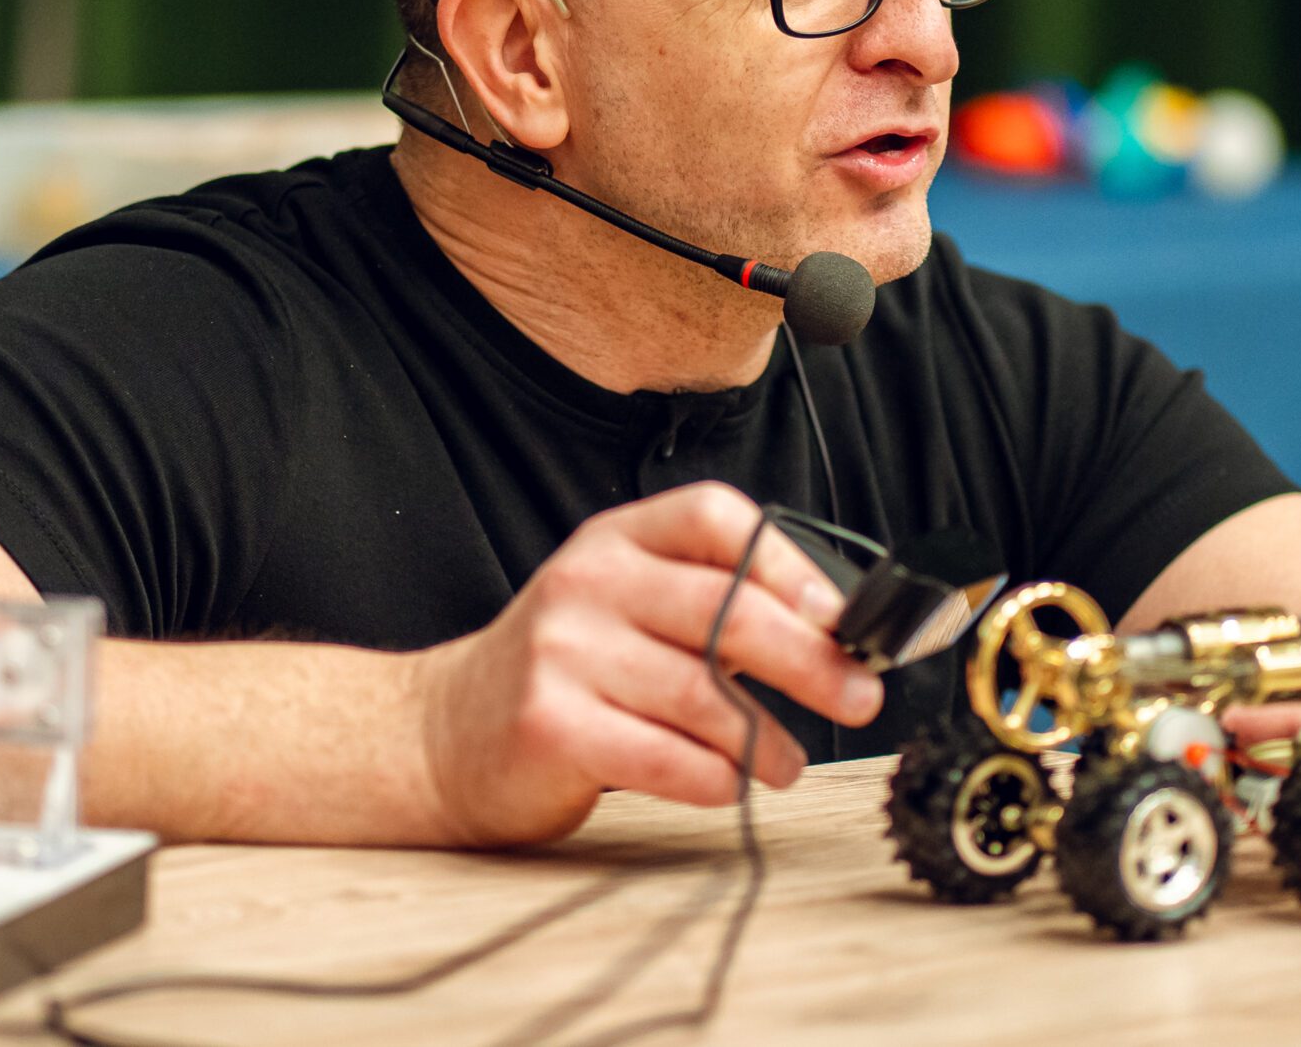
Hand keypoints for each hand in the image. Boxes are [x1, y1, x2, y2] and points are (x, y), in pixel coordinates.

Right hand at [409, 481, 883, 846]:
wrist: (441, 734)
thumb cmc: (564, 674)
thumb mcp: (626, 609)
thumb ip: (711, 609)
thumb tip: (837, 640)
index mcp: (616, 541)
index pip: (716, 519)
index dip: (790, 567)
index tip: (841, 618)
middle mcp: (586, 582)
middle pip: (726, 609)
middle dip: (811, 659)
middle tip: (859, 696)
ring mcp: (561, 651)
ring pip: (703, 693)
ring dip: (764, 738)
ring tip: (784, 761)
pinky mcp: (548, 724)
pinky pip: (664, 755)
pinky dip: (713, 776)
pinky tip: (725, 782)